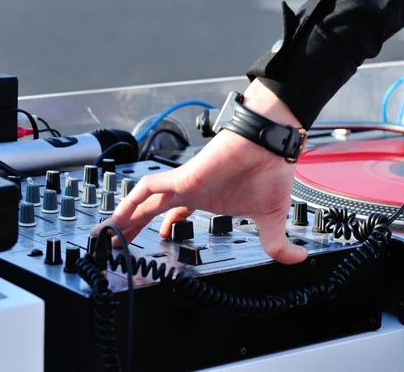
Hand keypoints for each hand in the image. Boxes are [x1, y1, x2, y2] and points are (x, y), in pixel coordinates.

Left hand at [91, 79, 307, 264]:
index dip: (162, 226)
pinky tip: (116, 219)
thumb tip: (298, 260)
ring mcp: (184, 184)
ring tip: (105, 238)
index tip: (155, 241)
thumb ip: (276, 243)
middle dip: (133, 226)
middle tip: (116, 245)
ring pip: (143, 201)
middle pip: (152, 210)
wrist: (271, 144)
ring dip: (124, 218)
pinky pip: (147, 189)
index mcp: (207, 200)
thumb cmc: (270, 170)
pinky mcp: (183, 176)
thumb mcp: (271, 219)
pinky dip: (129, 202)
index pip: (175, 214)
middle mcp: (191, 192)